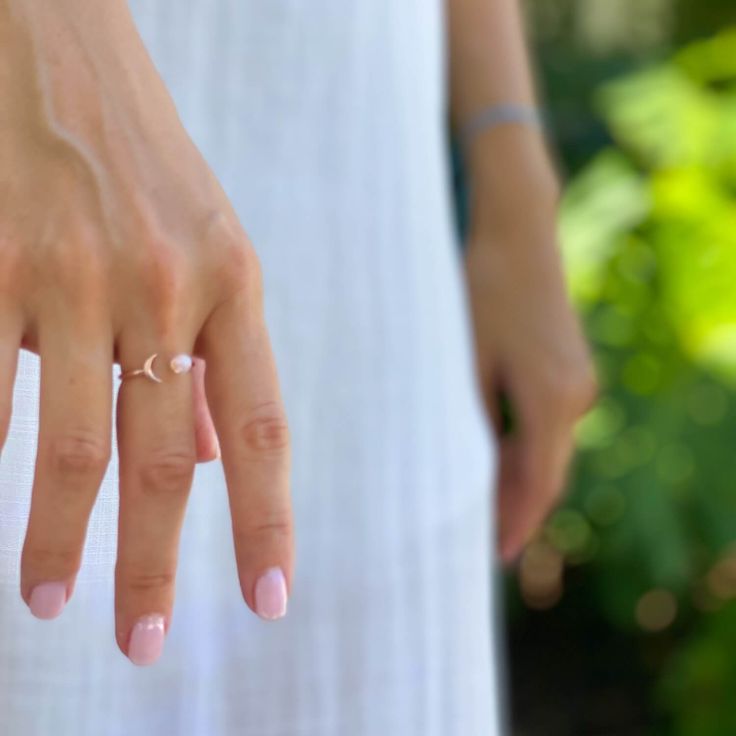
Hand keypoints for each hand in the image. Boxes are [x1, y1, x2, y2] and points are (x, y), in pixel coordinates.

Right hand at [0, 0, 292, 661]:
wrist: (54, 48)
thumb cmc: (145, 166)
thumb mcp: (214, 253)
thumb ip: (218, 357)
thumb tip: (221, 454)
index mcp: (234, 285)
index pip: (262, 431)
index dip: (266, 522)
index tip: (267, 599)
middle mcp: (163, 289)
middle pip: (163, 465)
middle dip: (154, 567)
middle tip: (145, 644)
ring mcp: (71, 280)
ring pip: (66, 451)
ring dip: (56, 542)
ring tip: (48, 601)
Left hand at [463, 141, 597, 563]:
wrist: (518, 231)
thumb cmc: (482, 290)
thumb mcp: (465, 359)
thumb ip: (472, 417)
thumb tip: (466, 467)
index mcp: (550, 400)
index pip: (535, 482)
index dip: (516, 522)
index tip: (496, 556)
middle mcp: (575, 398)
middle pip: (546, 472)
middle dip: (516, 508)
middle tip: (484, 543)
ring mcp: (577, 382)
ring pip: (546, 450)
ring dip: (518, 479)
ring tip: (482, 508)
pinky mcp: (569, 368)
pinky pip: (547, 425)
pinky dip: (524, 449)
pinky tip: (496, 457)